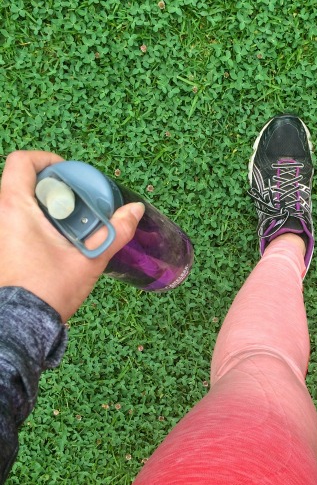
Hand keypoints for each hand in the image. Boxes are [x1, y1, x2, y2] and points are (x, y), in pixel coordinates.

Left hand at [0, 151, 144, 321]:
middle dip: (52, 187)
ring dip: (45, 207)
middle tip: (78, 203)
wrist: (25, 323)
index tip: (70, 175)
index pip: (21, 161)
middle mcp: (0, 215)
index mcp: (15, 207)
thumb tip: (134, 209)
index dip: (47, 160)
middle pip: (22, 182)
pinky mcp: (2, 249)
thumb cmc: (51, 289)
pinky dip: (36, 223)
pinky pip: (16, 222)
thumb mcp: (90, 258)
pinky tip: (57, 243)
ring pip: (19, 203)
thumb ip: (115, 231)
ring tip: (70, 225)